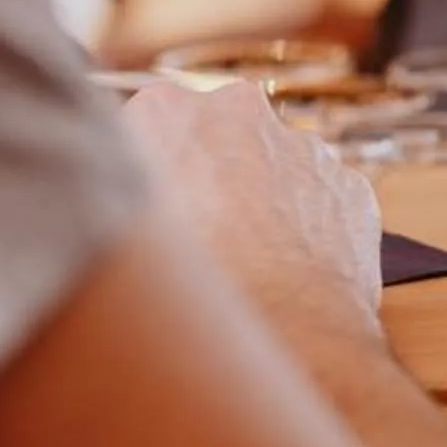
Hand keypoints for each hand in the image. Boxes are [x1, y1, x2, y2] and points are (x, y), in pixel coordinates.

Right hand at [117, 82, 384, 332]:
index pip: (142, 127)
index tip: (146, 211)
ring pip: (269, 170)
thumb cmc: (188, 295)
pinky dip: (304, 232)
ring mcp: (300, 144)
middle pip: (210, 139)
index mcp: (165, 112)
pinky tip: (286, 278)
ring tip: (244, 270)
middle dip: (205, 178)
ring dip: (257, 206)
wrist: (288, 337)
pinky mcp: (346, 184)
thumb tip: (99, 198)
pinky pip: (317, 203)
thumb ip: (116, 195)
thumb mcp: (121, 239)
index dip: (142, 175)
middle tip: (195, 239)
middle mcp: (236, 109)